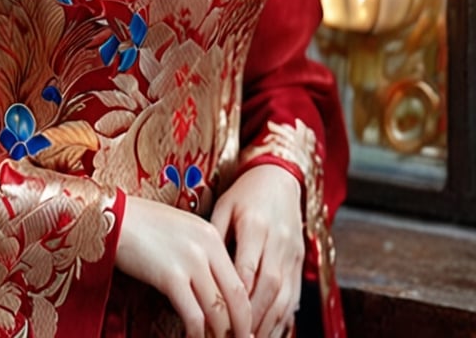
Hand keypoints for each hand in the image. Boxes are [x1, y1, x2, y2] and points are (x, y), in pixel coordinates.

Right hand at [115, 195, 251, 337]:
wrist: (115, 215)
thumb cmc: (144, 225)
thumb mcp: (182, 232)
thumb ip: (202, 255)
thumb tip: (214, 292)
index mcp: (212, 236)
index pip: (240, 281)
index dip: (246, 312)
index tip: (244, 329)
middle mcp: (206, 247)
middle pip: (236, 299)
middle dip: (240, 328)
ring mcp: (190, 261)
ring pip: (218, 312)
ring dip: (221, 336)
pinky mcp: (170, 276)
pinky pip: (193, 316)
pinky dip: (197, 335)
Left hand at [211, 165, 303, 337]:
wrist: (280, 178)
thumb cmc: (246, 193)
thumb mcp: (225, 205)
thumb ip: (215, 235)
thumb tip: (199, 268)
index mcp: (255, 225)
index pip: (247, 268)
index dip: (235, 296)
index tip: (220, 316)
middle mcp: (277, 241)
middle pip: (268, 287)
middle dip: (252, 317)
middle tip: (234, 336)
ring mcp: (292, 253)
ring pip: (284, 296)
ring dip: (267, 324)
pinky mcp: (300, 262)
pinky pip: (294, 296)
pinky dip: (283, 319)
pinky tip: (269, 333)